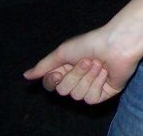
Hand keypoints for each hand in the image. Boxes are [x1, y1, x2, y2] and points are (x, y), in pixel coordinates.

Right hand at [24, 28, 138, 103]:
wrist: (117, 43)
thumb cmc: (91, 43)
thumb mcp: (63, 52)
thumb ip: (44, 66)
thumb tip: (25, 76)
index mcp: (67, 70)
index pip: (51, 86)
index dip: (54, 80)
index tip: (60, 70)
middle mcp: (78, 80)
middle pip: (63, 91)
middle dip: (75, 74)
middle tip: (87, 60)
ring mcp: (91, 87)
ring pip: (77, 95)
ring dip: (87, 77)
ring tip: (99, 63)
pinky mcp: (104, 93)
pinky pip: (91, 98)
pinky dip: (97, 83)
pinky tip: (105, 72)